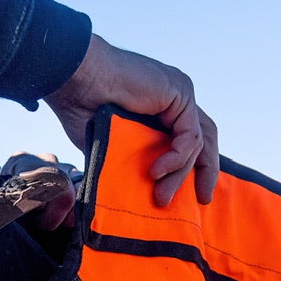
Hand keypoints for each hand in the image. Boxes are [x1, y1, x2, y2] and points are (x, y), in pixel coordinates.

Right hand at [44, 34, 218, 204]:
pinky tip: (157, 172)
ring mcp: (181, 94)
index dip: (194, 166)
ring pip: (197, 142)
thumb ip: (130, 159)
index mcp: (162, 106)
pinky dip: (177, 158)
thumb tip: (135, 189)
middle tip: (202, 200)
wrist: (75, 80)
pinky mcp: (180, 95)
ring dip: (181, 174)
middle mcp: (177, 98)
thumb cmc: (81, 106)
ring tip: (162, 197)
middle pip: (206, 138)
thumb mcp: (111, 142)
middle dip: (206, 171)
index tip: (193, 195)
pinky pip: (190, 136)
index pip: (191, 138)